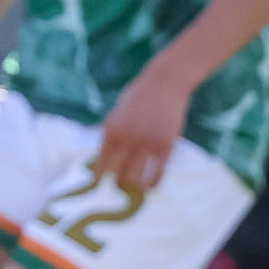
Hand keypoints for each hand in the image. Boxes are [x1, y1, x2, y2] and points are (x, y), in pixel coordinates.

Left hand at [95, 58, 191, 189]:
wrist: (164, 83)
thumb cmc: (139, 96)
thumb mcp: (117, 112)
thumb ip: (111, 133)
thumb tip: (104, 156)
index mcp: (111, 131)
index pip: (102, 165)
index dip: (104, 176)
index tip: (108, 180)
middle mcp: (127, 139)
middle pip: (118, 175)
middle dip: (120, 181)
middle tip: (124, 184)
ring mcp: (147, 143)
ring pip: (137, 178)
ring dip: (136, 184)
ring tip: (138, 184)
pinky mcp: (165, 146)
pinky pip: (157, 174)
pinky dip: (154, 183)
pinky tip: (153, 184)